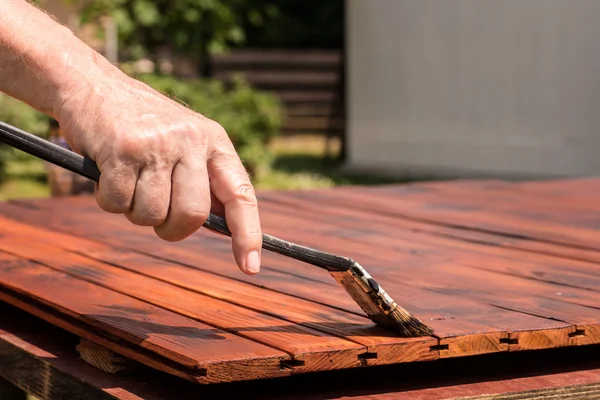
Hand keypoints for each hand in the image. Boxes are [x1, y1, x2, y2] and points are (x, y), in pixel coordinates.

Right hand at [55, 72, 261, 274]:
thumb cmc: (143, 126)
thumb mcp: (185, 143)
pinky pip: (117, 204)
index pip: (241, 194)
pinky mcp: (121, 149)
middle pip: (192, 215)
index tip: (251, 266)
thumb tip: (225, 226)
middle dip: (172, 229)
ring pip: (151, 215)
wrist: (92, 85)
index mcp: (213, 142)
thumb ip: (204, 180)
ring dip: (135, 211)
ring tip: (129, 180)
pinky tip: (107, 172)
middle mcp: (190, 140)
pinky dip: (108, 199)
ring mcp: (157, 144)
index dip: (248, 233)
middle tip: (158, 218)